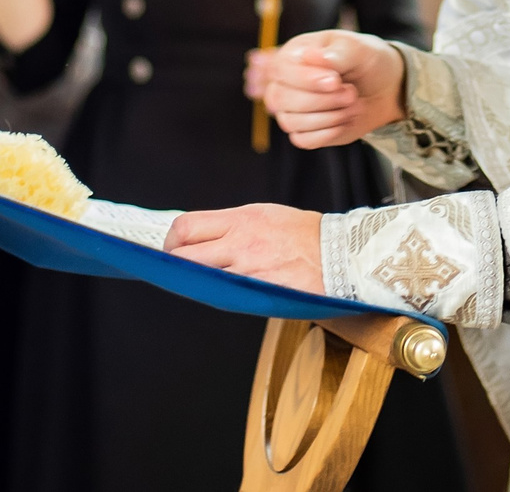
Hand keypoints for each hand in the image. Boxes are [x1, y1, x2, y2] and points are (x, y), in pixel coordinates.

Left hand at [164, 203, 324, 291]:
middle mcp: (240, 241)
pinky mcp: (257, 291)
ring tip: (201, 280)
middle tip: (176, 268)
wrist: (338, 255)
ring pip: (200, 277)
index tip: (171, 247)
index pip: (187, 225)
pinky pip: (225, 294)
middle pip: (183, 253)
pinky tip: (223, 290)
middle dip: (172, 263)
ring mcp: (247, 269)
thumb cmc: (304, 234)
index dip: (171, 239)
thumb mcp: (265, 215)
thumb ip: (233, 225)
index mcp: (241, 218)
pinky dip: (219, 292)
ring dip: (195, 280)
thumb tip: (204, 237)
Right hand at [250, 31, 405, 148]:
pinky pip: (303, 140)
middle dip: (322, 100)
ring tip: (355, 104)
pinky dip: (328, 133)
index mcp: (293, 54)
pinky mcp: (304, 131)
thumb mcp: (357, 49)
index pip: (281, 70)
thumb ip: (336, 53)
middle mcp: (286, 82)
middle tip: (352, 93)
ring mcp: (292, 108)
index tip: (336, 81)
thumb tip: (311, 56)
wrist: (383, 87)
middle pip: (281, 98)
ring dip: (329, 116)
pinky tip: (347, 120)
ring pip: (292, 121)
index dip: (306, 79)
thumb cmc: (365, 61)